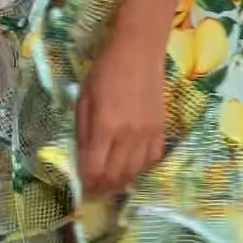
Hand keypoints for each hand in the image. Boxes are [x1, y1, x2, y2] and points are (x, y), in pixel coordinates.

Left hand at [77, 30, 165, 194]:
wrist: (138, 52)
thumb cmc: (105, 71)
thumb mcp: (84, 99)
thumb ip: (83, 131)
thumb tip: (83, 159)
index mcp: (105, 126)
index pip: (94, 168)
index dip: (87, 182)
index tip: (82, 188)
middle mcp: (128, 135)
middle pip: (115, 175)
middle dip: (102, 187)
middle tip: (95, 190)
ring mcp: (148, 134)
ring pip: (135, 172)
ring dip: (121, 182)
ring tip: (111, 183)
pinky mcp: (161, 130)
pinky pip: (153, 159)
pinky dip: (141, 168)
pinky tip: (132, 166)